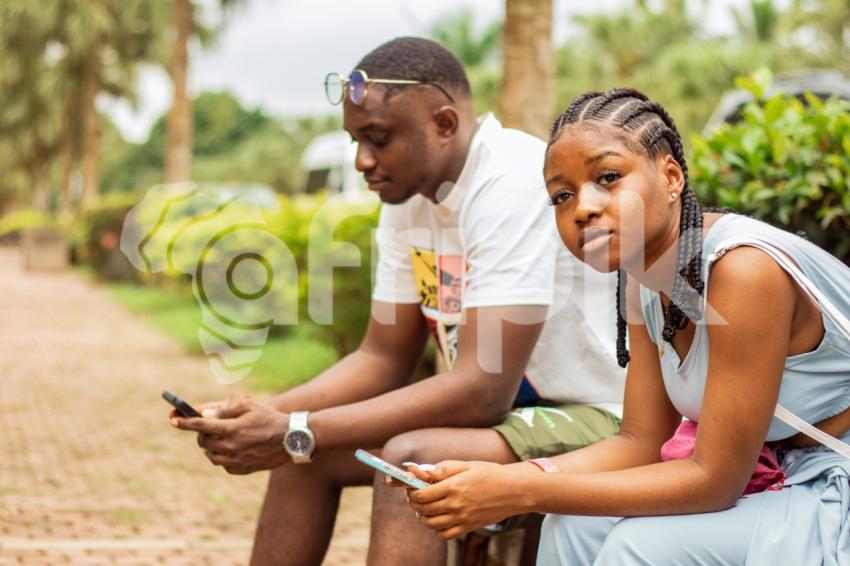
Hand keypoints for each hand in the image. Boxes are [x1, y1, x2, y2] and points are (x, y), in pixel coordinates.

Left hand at [170, 394, 290, 473]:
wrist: (291, 437)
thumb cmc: (269, 417)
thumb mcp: (249, 406)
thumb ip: (226, 409)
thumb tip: (205, 413)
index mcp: (232, 428)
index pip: (200, 425)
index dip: (184, 421)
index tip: (172, 419)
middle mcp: (232, 446)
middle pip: (203, 442)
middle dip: (202, 433)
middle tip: (209, 427)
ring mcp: (237, 460)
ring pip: (211, 456)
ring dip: (210, 447)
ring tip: (221, 438)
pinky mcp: (243, 469)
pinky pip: (224, 465)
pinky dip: (222, 457)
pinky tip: (232, 449)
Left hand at [406, 460, 533, 539]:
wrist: (514, 491)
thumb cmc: (491, 474)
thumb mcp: (468, 465)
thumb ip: (445, 468)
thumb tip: (424, 471)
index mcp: (454, 486)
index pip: (422, 494)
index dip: (411, 492)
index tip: (410, 488)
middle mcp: (456, 504)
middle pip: (423, 509)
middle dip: (414, 503)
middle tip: (414, 497)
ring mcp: (462, 518)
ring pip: (431, 523)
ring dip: (422, 516)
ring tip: (424, 508)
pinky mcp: (468, 527)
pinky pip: (445, 534)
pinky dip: (436, 529)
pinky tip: (438, 519)